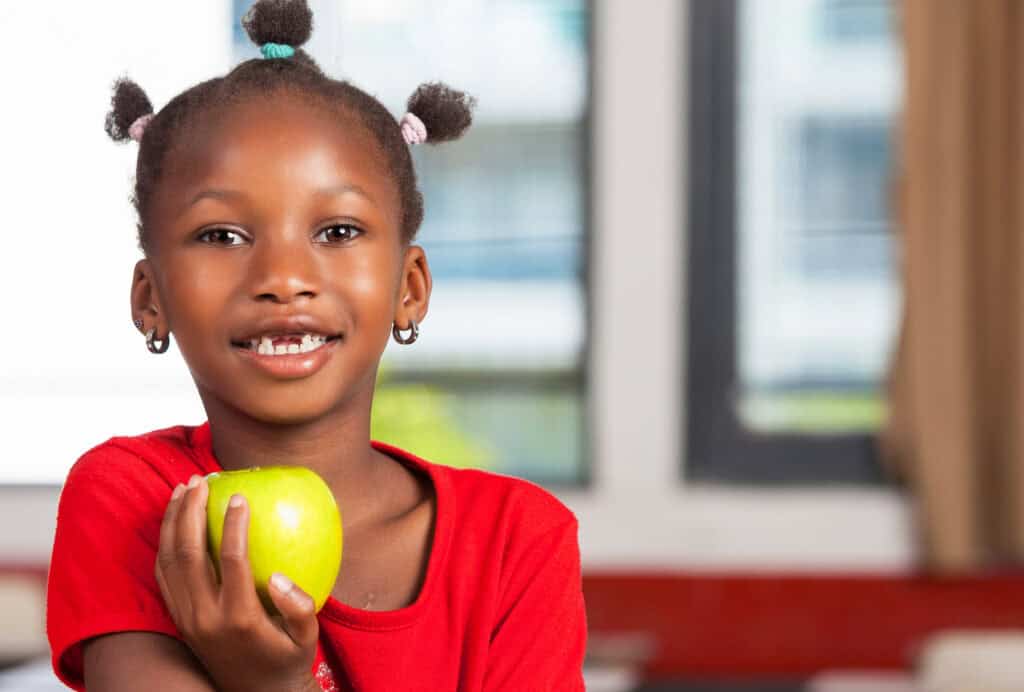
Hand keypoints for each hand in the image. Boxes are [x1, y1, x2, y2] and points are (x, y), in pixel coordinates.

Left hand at [155, 475, 321, 691]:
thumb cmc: (287, 661)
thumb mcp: (307, 639)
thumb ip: (300, 608)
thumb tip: (282, 577)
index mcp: (239, 618)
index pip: (232, 560)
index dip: (234, 524)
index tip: (239, 496)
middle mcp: (205, 618)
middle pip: (189, 554)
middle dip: (191, 512)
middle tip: (201, 480)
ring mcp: (187, 619)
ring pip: (169, 562)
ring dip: (172, 522)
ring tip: (183, 489)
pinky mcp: (179, 620)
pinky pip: (164, 576)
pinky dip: (165, 543)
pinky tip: (174, 520)